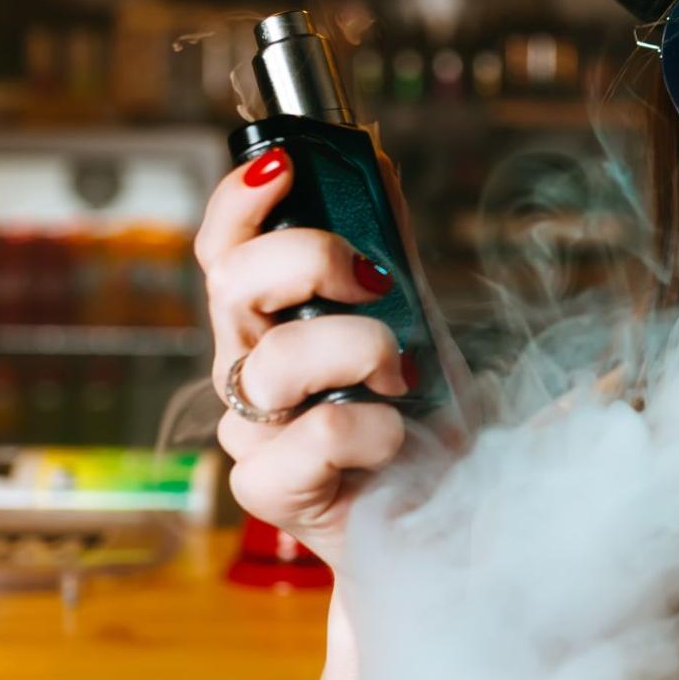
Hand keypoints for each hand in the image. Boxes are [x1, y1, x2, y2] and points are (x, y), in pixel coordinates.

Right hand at [195, 141, 478, 569]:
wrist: (455, 517)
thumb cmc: (427, 420)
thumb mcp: (418, 321)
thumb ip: (389, 250)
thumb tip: (372, 162)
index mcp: (268, 323)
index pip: (223, 250)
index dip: (239, 201)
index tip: (284, 165)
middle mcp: (245, 370)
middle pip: (230, 285)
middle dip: (311, 259)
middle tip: (378, 283)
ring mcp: (249, 432)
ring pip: (277, 361)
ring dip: (361, 350)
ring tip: (404, 378)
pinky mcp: (267, 490)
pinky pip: (312, 435)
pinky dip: (374, 430)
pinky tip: (397, 443)